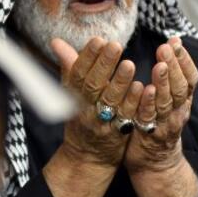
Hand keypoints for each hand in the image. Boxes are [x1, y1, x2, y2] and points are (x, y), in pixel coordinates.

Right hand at [52, 37, 140, 167]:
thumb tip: (56, 41)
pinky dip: (133, 102)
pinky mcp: (118, 133)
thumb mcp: (71, 93)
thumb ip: (70, 66)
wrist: (87, 156)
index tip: (98, 40)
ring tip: (129, 64)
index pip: (78, 74)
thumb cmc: (81, 117)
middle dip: (104, 64)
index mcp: (73, 96)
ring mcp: (101, 122)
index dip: (87, 57)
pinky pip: (126, 116)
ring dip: (120, 82)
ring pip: (110, 101)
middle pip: (93, 85)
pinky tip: (141, 87)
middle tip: (115, 45)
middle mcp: (84, 109)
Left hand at [126, 37, 197, 172]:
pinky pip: (151, 118)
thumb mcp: (168, 99)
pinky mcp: (151, 135)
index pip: (190, 77)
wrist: (155, 164)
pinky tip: (146, 90)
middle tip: (166, 46)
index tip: (175, 40)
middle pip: (182, 86)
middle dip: (175, 64)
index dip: (185, 59)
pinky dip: (150, 104)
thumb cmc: (159, 125)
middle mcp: (179, 110)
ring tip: (159, 64)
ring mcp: (166, 124)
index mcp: (184, 100)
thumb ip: (170, 76)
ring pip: (169, 101)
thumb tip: (170, 44)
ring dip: (164, 81)